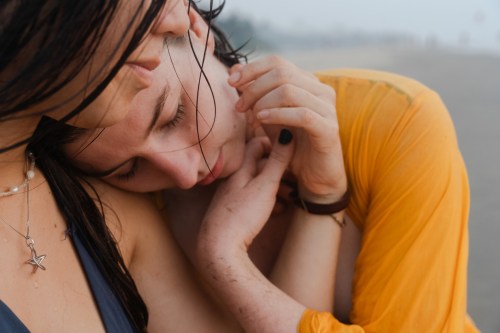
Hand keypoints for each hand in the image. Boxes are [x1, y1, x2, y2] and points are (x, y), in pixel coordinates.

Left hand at [198, 134, 293, 256]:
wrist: (219, 250)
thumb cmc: (242, 216)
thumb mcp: (265, 186)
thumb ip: (277, 161)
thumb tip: (286, 132)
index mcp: (240, 170)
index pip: (256, 145)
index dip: (273, 143)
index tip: (289, 148)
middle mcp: (233, 181)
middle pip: (257, 165)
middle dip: (277, 168)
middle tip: (295, 175)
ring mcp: (231, 198)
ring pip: (256, 185)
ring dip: (275, 187)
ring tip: (290, 195)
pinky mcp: (232, 214)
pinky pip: (253, 201)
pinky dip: (267, 202)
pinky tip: (279, 211)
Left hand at [228, 56, 346, 201]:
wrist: (314, 177)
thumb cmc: (290, 146)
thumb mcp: (268, 117)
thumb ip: (255, 94)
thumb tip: (234, 68)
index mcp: (307, 83)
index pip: (276, 62)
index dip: (251, 69)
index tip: (230, 81)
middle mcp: (320, 90)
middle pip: (281, 73)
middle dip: (253, 88)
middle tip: (239, 107)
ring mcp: (327, 108)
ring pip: (289, 90)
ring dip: (263, 102)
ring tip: (251, 119)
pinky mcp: (329, 129)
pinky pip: (302, 114)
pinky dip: (277, 115)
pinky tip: (262, 121)